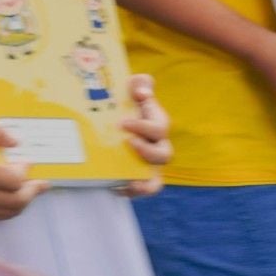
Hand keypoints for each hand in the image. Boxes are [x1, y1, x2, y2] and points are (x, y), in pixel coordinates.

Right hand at [0, 119, 48, 220]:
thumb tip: (17, 143)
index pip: (14, 182)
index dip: (26, 172)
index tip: (27, 160)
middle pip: (16, 202)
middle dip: (33, 192)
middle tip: (43, 183)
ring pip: (8, 212)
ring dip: (24, 201)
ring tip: (34, 189)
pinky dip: (11, 208)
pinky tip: (16, 196)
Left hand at [115, 74, 168, 198]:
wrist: (112, 121)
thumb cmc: (125, 102)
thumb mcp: (133, 87)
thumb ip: (141, 83)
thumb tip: (141, 93)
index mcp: (157, 124)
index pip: (159, 128)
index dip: (143, 127)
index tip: (123, 124)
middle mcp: (157, 146)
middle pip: (164, 155)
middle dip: (146, 151)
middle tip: (126, 143)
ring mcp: (148, 164)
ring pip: (156, 181)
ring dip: (144, 184)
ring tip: (128, 182)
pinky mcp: (137, 177)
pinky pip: (140, 191)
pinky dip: (130, 192)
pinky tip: (114, 187)